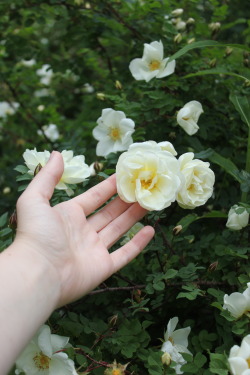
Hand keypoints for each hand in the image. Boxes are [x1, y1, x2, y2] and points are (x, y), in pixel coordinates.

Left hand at [15, 151, 154, 306]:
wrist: (38, 274)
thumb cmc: (36, 235)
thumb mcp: (35, 199)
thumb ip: (47, 177)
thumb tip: (57, 154)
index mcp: (69, 216)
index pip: (94, 197)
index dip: (109, 186)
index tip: (125, 175)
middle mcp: (83, 232)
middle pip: (110, 212)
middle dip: (126, 200)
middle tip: (143, 187)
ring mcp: (94, 250)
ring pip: (119, 229)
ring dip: (134, 216)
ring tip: (150, 202)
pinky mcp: (103, 268)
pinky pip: (125, 254)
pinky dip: (138, 244)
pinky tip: (150, 230)